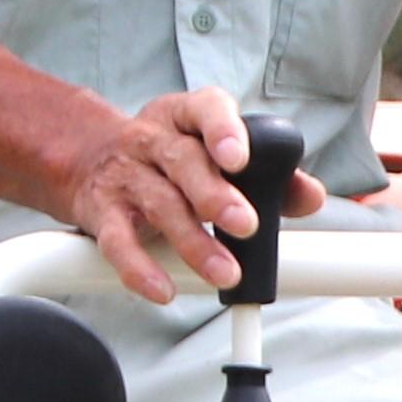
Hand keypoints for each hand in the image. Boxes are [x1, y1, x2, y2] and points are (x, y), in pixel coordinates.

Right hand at [64, 87, 308, 304]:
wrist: (90, 158)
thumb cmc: (173, 160)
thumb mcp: (215, 153)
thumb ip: (270, 176)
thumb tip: (311, 197)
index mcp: (186, 117)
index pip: (206, 111)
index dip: (223, 131)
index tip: (240, 159)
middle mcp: (152, 140)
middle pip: (183, 162)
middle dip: (215, 195)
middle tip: (246, 225)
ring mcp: (125, 174)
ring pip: (159, 204)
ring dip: (193, 242)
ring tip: (225, 272)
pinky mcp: (102, 211)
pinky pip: (118, 241)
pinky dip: (139, 268)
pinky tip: (163, 290)